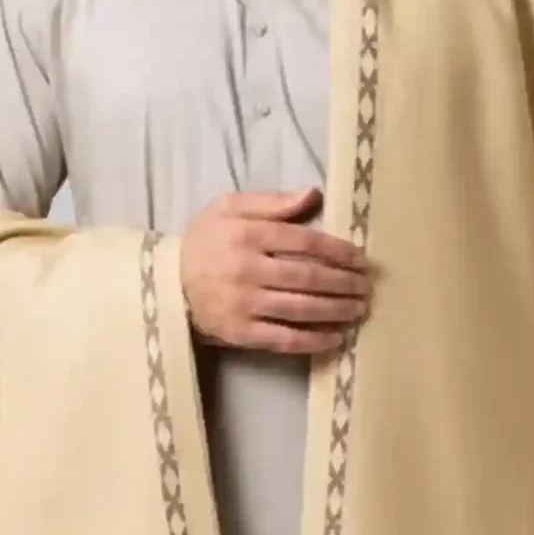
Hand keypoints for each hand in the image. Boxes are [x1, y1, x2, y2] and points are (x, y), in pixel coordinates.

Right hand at [176, 186, 379, 351]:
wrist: (167, 283)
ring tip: (358, 310)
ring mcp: (245, 304)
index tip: (361, 260)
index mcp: (248, 234)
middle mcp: (249, 269)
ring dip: (336, 311)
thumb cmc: (203, 242)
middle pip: (309, 277)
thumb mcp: (228, 207)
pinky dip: (313, 340)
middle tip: (366, 287)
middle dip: (344, 283)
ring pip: (302, 308)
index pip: (306, 242)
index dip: (340, 251)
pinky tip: (335, 338)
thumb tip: (313, 194)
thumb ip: (271, 201)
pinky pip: (285, 338)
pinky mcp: (241, 332)